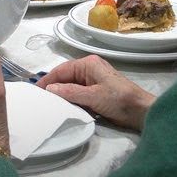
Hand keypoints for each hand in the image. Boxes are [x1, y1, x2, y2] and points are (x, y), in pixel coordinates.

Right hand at [36, 55, 155, 130]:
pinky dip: (71, 101)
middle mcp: (90, 70)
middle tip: (40, 100)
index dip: (47, 80)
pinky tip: (64, 109)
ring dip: (62, 96)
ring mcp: (94, 82)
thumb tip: (50, 89)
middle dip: (54, 88)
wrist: (141, 111)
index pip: (62, 70)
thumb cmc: (119, 100)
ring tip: (49, 106)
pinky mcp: (97, 93)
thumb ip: (71, 92)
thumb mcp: (93, 96)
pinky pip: (78, 95)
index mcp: (89, 64)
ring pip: (71, 87)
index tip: (35, 91)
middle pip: (65, 78)